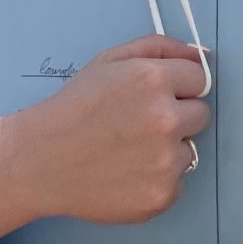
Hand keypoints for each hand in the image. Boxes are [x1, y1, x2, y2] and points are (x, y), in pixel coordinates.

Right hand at [12, 35, 209, 225]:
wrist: (41, 160)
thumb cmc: (74, 108)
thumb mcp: (110, 60)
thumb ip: (159, 48)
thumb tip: (201, 54)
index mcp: (153, 80)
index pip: (200, 79)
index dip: (178, 86)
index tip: (157, 96)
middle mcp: (165, 120)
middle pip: (201, 114)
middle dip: (177, 116)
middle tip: (139, 123)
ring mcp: (166, 161)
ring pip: (189, 150)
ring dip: (168, 149)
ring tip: (128, 150)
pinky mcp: (162, 195)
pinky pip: (177, 182)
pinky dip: (158, 178)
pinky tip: (127, 172)